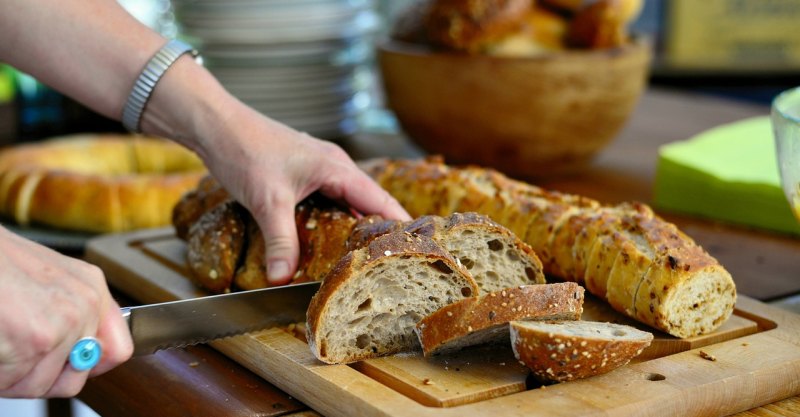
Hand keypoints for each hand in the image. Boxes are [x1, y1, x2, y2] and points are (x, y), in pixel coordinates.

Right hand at [0, 227, 132, 397]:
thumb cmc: (2, 265)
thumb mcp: (50, 278)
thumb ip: (74, 312)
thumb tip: (83, 354)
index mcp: (92, 289)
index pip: (119, 350)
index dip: (89, 369)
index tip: (67, 370)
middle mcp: (85, 306)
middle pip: (73, 380)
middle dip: (39, 377)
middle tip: (15, 358)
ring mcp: (64, 324)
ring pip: (40, 386)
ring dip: (12, 378)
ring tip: (2, 345)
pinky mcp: (36, 339)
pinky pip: (12, 383)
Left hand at [194, 104, 411, 284]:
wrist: (217, 126)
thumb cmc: (244, 151)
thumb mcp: (267, 201)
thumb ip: (280, 241)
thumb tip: (283, 278)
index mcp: (336, 167)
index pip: (380, 199)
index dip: (400, 223)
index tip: (417, 247)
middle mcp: (334, 165)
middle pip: (370, 199)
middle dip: (383, 227)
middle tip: (397, 258)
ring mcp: (320, 166)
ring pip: (351, 198)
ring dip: (361, 222)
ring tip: (372, 253)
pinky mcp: (304, 171)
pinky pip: (333, 196)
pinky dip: (340, 216)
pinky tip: (335, 235)